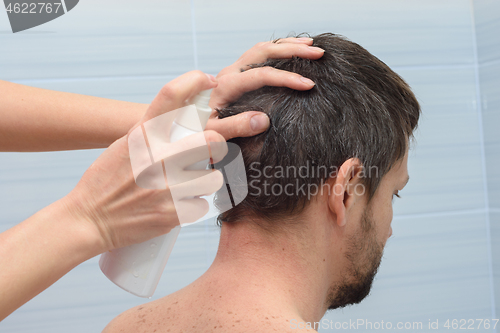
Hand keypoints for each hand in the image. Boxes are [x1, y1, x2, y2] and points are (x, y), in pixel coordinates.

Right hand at [63, 71, 223, 251]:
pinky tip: (178, 206)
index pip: (171, 95)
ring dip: (205, 182)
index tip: (210, 81)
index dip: (195, 81)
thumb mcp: (124, 146)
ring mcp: (166, 187)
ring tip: (187, 186)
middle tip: (212, 153)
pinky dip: (193, 207)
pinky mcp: (173, 214)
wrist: (89, 220)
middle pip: (212, 140)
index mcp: (142, 136)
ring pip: (213, 178)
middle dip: (218, 147)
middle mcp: (157, 158)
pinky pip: (203, 205)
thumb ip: (152, 132)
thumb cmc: (105, 181)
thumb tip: (183, 118)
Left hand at [206, 37, 324, 139]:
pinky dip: (277, 50)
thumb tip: (263, 120)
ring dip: (287, 45)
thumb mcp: (213, 133)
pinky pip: (258, 55)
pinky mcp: (235, 74)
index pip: (261, 75)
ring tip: (310, 47)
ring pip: (262, 49)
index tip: (308, 85)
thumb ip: (234, 126)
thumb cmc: (198, 131)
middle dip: (293, 50)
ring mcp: (232, 71)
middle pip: (264, 52)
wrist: (186, 126)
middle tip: (317, 53)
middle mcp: (229, 73)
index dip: (286, 78)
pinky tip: (292, 53)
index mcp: (226, 85)